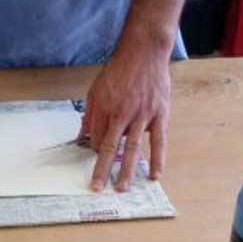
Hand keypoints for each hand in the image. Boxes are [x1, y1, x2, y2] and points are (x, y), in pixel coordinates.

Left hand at [83, 41, 171, 192]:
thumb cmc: (119, 70)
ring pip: (132, 148)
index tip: (93, 162)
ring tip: (122, 188)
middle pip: (110, 147)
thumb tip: (82, 135)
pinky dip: (157, 159)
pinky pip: (159, 141)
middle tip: (98, 188)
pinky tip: (154, 174)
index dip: (94, 152)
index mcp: (105, 108)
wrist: (144, 52)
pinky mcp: (159, 115)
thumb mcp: (96, 89)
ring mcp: (142, 115)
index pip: (97, 138)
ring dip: (127, 170)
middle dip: (102, 170)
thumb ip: (90, 114)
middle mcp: (122, 114)